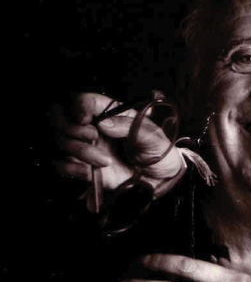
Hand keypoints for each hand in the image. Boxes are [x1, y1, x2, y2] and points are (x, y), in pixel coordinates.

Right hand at [51, 91, 183, 192]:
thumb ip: (131, 127)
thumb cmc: (159, 153)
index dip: (79, 105)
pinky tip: (88, 172)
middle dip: (70, 126)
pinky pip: (59, 164)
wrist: (160, 181)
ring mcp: (85, 147)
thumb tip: (104, 123)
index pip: (85, 99)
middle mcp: (93, 127)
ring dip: (78, 150)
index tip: (85, 118)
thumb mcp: (153, 137)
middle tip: (93, 137)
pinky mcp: (81, 167)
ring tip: (104, 160)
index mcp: (110, 114)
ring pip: (60, 140)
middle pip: (61, 116)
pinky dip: (69, 168)